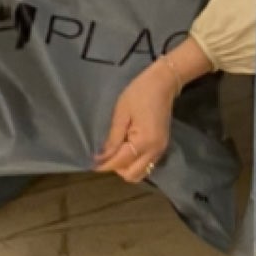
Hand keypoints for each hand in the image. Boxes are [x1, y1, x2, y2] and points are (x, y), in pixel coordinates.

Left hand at [95, 43, 206, 183]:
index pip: (120, 162)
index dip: (103, 164)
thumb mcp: (122, 113)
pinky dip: (135, 163)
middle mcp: (154, 150)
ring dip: (127, 168)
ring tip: (117, 152)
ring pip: (141, 173)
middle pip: (131, 174)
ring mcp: (160, 149)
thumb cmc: (140, 93)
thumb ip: (113, 138)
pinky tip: (128, 149)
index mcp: (144, 141)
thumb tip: (101, 157)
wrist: (164, 81)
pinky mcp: (162, 146)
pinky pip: (147, 164)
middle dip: (116, 168)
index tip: (91, 161)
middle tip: (106, 155)